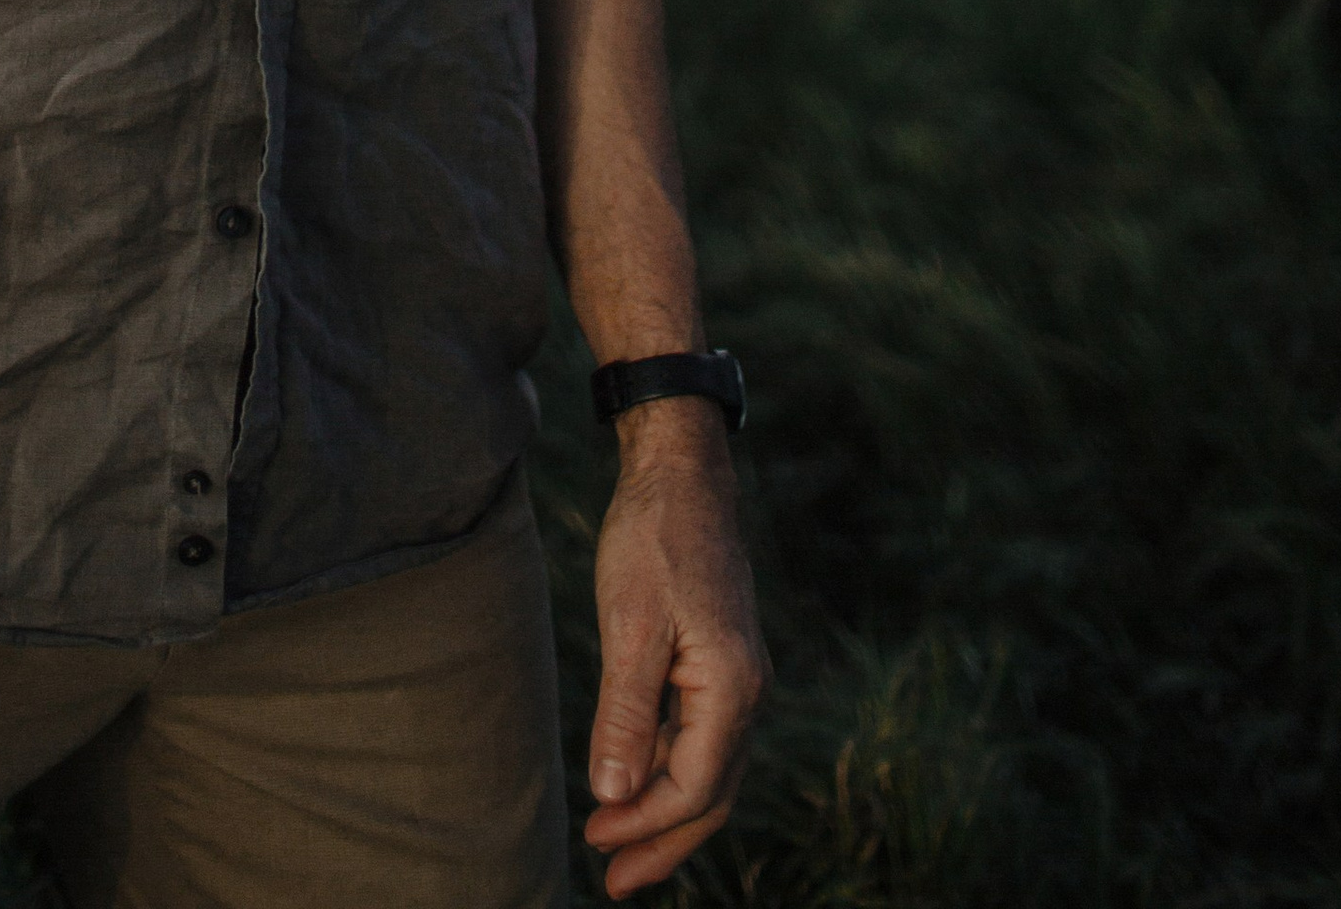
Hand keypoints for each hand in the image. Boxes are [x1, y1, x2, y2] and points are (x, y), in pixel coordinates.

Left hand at [581, 400, 768, 896]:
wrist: (681, 472)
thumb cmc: (654, 539)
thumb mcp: (631, 623)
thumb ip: (625, 711)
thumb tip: (612, 793)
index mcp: (731, 688)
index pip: (692, 786)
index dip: (645, 824)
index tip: (596, 844)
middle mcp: (745, 692)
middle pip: (710, 795)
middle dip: (663, 842)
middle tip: (614, 883)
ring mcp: (736, 678)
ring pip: (707, 770)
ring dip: (664, 811)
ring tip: (617, 846)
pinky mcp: (717, 662)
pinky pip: (698, 737)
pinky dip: (666, 768)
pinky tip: (632, 779)